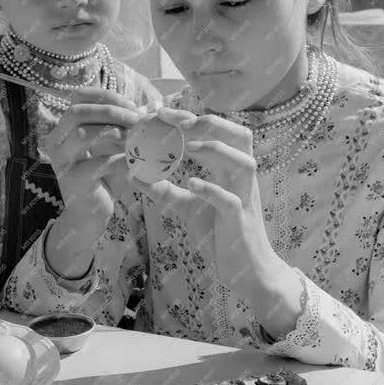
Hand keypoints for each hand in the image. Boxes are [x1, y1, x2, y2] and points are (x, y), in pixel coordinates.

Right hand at [44, 88, 147, 224]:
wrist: (92, 213)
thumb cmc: (105, 176)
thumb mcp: (117, 146)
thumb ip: (130, 126)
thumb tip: (154, 106)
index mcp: (65, 127)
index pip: (78, 97)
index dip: (106, 96)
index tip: (132, 106)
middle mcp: (56, 140)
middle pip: (77, 111)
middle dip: (111, 111)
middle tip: (135, 119)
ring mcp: (60, 160)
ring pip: (82, 134)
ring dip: (113, 133)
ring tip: (133, 141)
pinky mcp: (71, 179)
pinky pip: (97, 163)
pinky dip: (119, 160)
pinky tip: (133, 164)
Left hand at [131, 107, 282, 300]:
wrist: (247, 272)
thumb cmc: (221, 234)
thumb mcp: (188, 207)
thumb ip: (166, 190)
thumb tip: (135, 174)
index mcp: (230, 170)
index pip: (217, 132)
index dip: (190, 118)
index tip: (160, 112)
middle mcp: (241, 178)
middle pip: (240, 135)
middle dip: (210, 123)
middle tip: (176, 121)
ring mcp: (244, 198)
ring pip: (242, 162)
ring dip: (215, 150)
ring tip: (187, 146)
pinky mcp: (240, 221)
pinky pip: (230, 200)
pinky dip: (212, 189)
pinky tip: (191, 184)